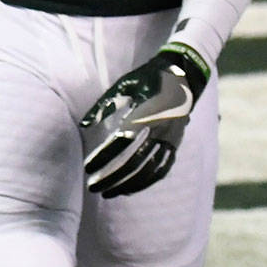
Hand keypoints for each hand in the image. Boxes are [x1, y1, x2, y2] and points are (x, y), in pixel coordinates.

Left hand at [80, 44, 207, 197]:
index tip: (88, 168)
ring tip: (108, 193)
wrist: (183, 73)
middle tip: (93, 188)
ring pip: (151, 171)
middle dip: (113, 178)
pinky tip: (130, 187)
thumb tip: (82, 124)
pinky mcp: (176, 143)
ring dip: (129, 185)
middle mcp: (161, 130)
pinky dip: (147, 181)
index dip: (104, 157)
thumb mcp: (123, 85)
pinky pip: (163, 168)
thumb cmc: (146, 77)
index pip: (121, 142)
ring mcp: (172, 138)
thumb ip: (103, 105)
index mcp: (147, 114)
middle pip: (135, 163)